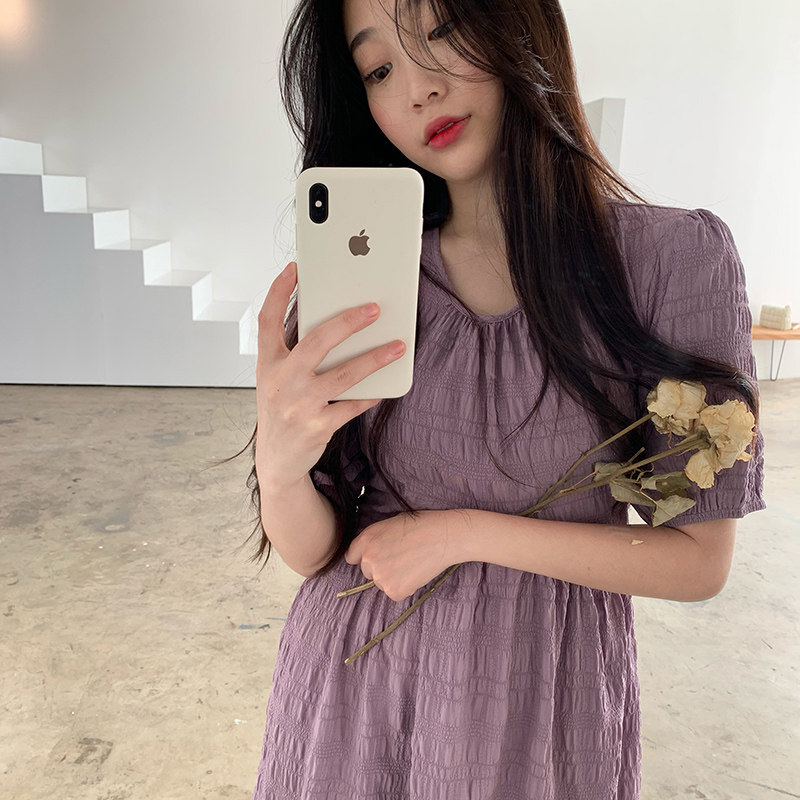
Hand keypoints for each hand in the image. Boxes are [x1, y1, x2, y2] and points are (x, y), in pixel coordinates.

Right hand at [255, 261, 405, 486]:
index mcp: (267, 365)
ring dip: (374, 359)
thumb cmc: (281, 409)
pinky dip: (370, 394)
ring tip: (398, 346)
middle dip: (347, 322)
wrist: (276, 460)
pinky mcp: (317, 426)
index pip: (267, 321)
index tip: (295, 268)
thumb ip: (296, 354)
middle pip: (315, 342)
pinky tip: (386, 386)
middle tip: (374, 308)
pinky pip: (352, 405)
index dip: (278, 292)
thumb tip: (338, 326)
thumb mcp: (277, 380)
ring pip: (343, 375)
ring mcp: (298, 405)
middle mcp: (280, 382)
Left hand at [344, 509, 465, 601]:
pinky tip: (415, 572)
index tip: (377, 557)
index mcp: (365, 540)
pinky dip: (404, 587)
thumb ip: (373, 540)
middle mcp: (368, 560)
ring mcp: (380, 577)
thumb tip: (366, 555)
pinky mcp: (394, 591)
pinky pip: (394, 592)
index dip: (366, 557)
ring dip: (393, 578)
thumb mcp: (388, 525)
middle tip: (401, 557)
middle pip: (367, 572)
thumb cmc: (420, 525)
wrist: (442, 537)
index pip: (352, 557)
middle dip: (380, 567)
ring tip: (411, 562)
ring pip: (381, 583)